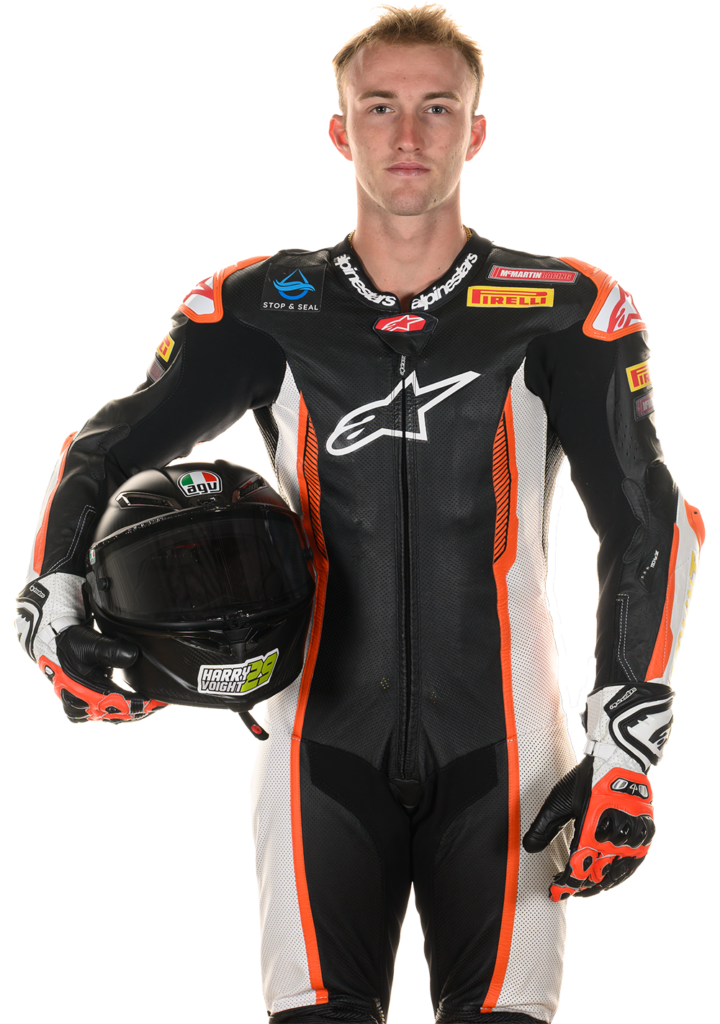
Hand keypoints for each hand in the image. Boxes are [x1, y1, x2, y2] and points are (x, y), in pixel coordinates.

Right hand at [47, 622, 167, 723]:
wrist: (55, 646)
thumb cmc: (73, 645)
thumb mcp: (91, 644)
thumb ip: (112, 650)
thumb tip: (133, 656)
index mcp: (83, 693)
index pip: (118, 704)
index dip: (140, 704)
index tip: (158, 702)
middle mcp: (82, 706)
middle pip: (116, 715)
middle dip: (139, 711)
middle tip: (159, 705)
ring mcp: (82, 708)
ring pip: (111, 717)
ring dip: (130, 712)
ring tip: (151, 707)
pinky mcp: (84, 707)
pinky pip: (105, 714)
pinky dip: (120, 711)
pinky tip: (134, 708)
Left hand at [523, 753, 655, 899]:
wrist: (617, 759)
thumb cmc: (587, 780)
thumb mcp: (559, 800)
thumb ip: (544, 826)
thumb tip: (528, 848)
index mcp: (591, 829)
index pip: (577, 868)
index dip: (566, 885)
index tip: (555, 892)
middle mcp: (614, 837)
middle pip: (598, 874)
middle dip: (582, 886)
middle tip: (568, 891)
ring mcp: (633, 836)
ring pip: (618, 873)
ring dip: (602, 883)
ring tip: (588, 889)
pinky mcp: (646, 833)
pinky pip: (635, 862)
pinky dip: (622, 874)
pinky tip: (612, 878)